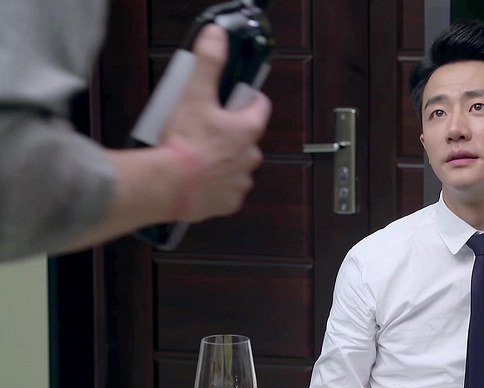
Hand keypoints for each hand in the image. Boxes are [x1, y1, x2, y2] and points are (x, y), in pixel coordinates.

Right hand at [160, 23, 271, 222]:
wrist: (169, 185)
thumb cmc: (185, 142)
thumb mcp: (195, 94)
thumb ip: (208, 63)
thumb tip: (217, 36)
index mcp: (248, 129)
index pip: (260, 106)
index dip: (247, 99)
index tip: (236, 97)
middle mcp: (251, 156)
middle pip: (247, 138)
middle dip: (231, 133)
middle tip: (206, 129)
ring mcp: (241, 181)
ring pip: (237, 166)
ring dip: (224, 161)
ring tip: (199, 157)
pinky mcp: (228, 202)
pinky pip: (227, 191)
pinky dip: (216, 186)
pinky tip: (198, 180)